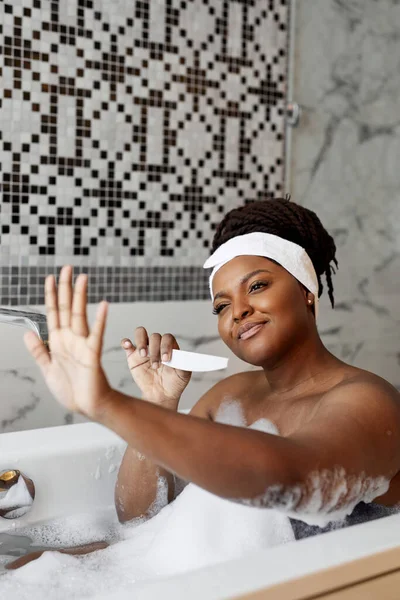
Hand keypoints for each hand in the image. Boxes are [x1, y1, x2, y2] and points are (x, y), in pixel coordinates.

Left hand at [24, 265, 111, 419]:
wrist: (88, 406)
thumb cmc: (72, 390)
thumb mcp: (47, 369)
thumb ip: (38, 351)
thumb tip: (27, 334)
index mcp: (58, 341)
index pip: (53, 312)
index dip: (50, 295)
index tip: (49, 278)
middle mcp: (70, 339)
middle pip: (66, 308)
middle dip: (65, 288)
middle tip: (67, 268)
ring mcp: (82, 345)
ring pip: (79, 316)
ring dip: (80, 297)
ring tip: (82, 279)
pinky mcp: (92, 355)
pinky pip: (96, 335)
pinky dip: (100, 320)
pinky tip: (103, 306)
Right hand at [121, 328, 190, 407]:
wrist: (161, 395)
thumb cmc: (174, 383)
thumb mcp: (183, 375)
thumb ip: (184, 364)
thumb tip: (182, 357)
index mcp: (170, 347)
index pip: (167, 338)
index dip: (166, 346)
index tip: (166, 359)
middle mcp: (157, 346)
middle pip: (154, 336)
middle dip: (155, 350)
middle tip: (156, 365)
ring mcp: (144, 350)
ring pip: (140, 334)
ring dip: (142, 342)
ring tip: (144, 355)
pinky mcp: (133, 357)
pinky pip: (127, 344)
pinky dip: (126, 342)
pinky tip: (128, 345)